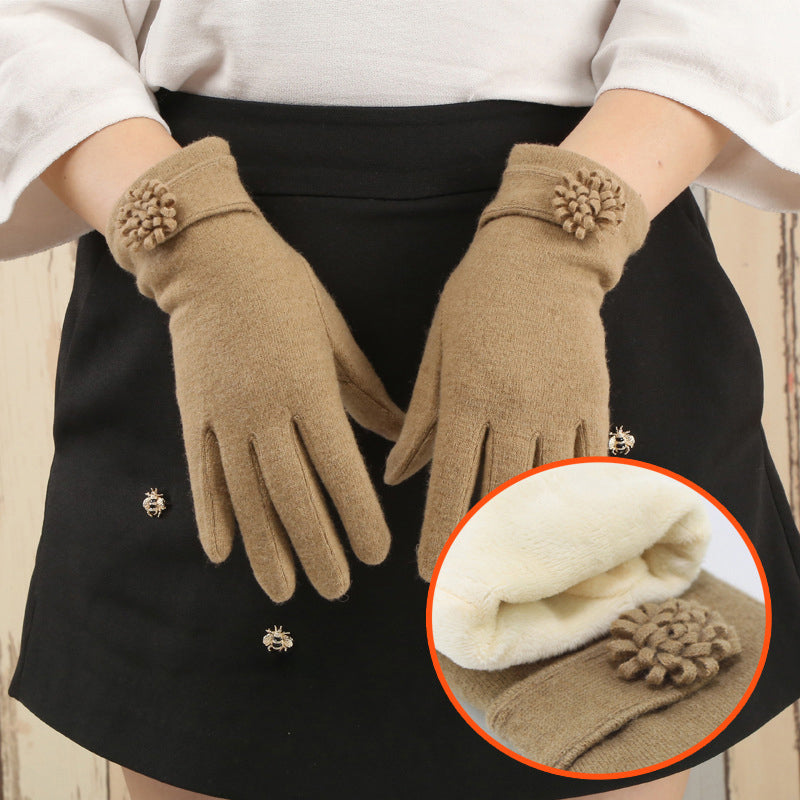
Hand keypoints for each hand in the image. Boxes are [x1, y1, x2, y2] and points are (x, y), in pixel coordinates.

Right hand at [106, 136, 402, 600]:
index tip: (376, 554)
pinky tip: (220, 552)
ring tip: (283, 591)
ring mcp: (223, 415)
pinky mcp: (193, 414)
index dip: (357, 515)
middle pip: (293, 494)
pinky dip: (210, 515)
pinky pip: (202, 473)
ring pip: (246, 495)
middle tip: (337, 589)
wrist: (211, 256)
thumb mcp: (336, 334)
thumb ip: (366, 391)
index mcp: (309, 387)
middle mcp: (265, 409)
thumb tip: (399, 436)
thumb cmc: (285, 289)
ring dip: (265, 547)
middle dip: (317, 546)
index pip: (339, 467)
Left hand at [385, 144, 649, 578]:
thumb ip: (420, 419)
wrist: (543, 253)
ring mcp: (558, 406)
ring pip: (547, 487)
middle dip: (485, 547)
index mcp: (465, 397)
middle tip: (474, 584)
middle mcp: (512, 409)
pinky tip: (572, 531)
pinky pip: (588, 460)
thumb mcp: (436, 352)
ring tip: (523, 574)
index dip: (440, 533)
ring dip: (535, 536)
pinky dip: (579, 499)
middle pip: (499, 497)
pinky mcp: (593, 399)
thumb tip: (394, 477)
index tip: (431, 573)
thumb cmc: (477, 301)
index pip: (449, 482)